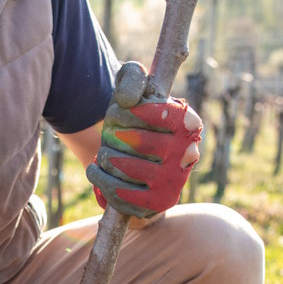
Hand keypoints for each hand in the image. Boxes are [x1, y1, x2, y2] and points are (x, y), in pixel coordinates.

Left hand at [87, 62, 201, 218]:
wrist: (135, 166)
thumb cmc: (134, 122)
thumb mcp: (134, 91)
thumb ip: (132, 78)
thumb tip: (127, 100)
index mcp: (187, 123)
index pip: (155, 112)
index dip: (125, 112)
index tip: (114, 112)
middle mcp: (187, 153)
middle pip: (136, 141)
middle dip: (112, 136)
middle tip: (108, 136)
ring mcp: (173, 183)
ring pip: (124, 167)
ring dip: (104, 157)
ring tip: (103, 153)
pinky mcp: (156, 205)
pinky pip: (119, 193)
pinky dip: (100, 179)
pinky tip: (95, 170)